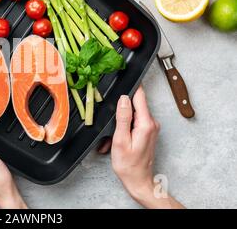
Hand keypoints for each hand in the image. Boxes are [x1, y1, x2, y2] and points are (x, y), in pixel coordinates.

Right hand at [98, 86, 183, 208]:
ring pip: (133, 115)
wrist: (139, 182)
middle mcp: (152, 123)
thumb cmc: (129, 166)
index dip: (130, 87)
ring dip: (121, 123)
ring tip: (114, 139)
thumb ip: (123, 117)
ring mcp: (151, 127)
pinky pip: (134, 123)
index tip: (121, 80)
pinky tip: (118, 140)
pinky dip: (124, 129)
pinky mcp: (148, 131)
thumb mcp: (120, 140)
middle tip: (111, 126)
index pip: (139, 96)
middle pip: (134, 105)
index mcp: (146, 123)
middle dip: (120, 112)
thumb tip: (124, 99)